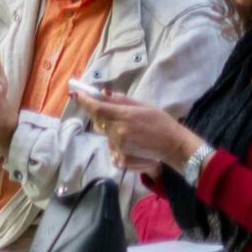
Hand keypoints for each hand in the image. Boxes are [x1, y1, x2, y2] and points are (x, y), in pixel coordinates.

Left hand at [82, 89, 199, 177]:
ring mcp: (119, 146)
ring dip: (111, 131)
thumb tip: (101, 93)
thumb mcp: (143, 106)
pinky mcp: (121, 158)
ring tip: (131, 131)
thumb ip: (121, 101)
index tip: (77, 94)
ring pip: (105, 135)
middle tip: (117, 115)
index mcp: (125, 116)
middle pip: (98, 121)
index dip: (85, 101)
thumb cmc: (161, 122)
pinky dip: (116, 145)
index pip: (97, 108)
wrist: (174, 146)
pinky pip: (110, 148)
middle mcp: (118, 131)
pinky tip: (131, 143)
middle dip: (101, 116)